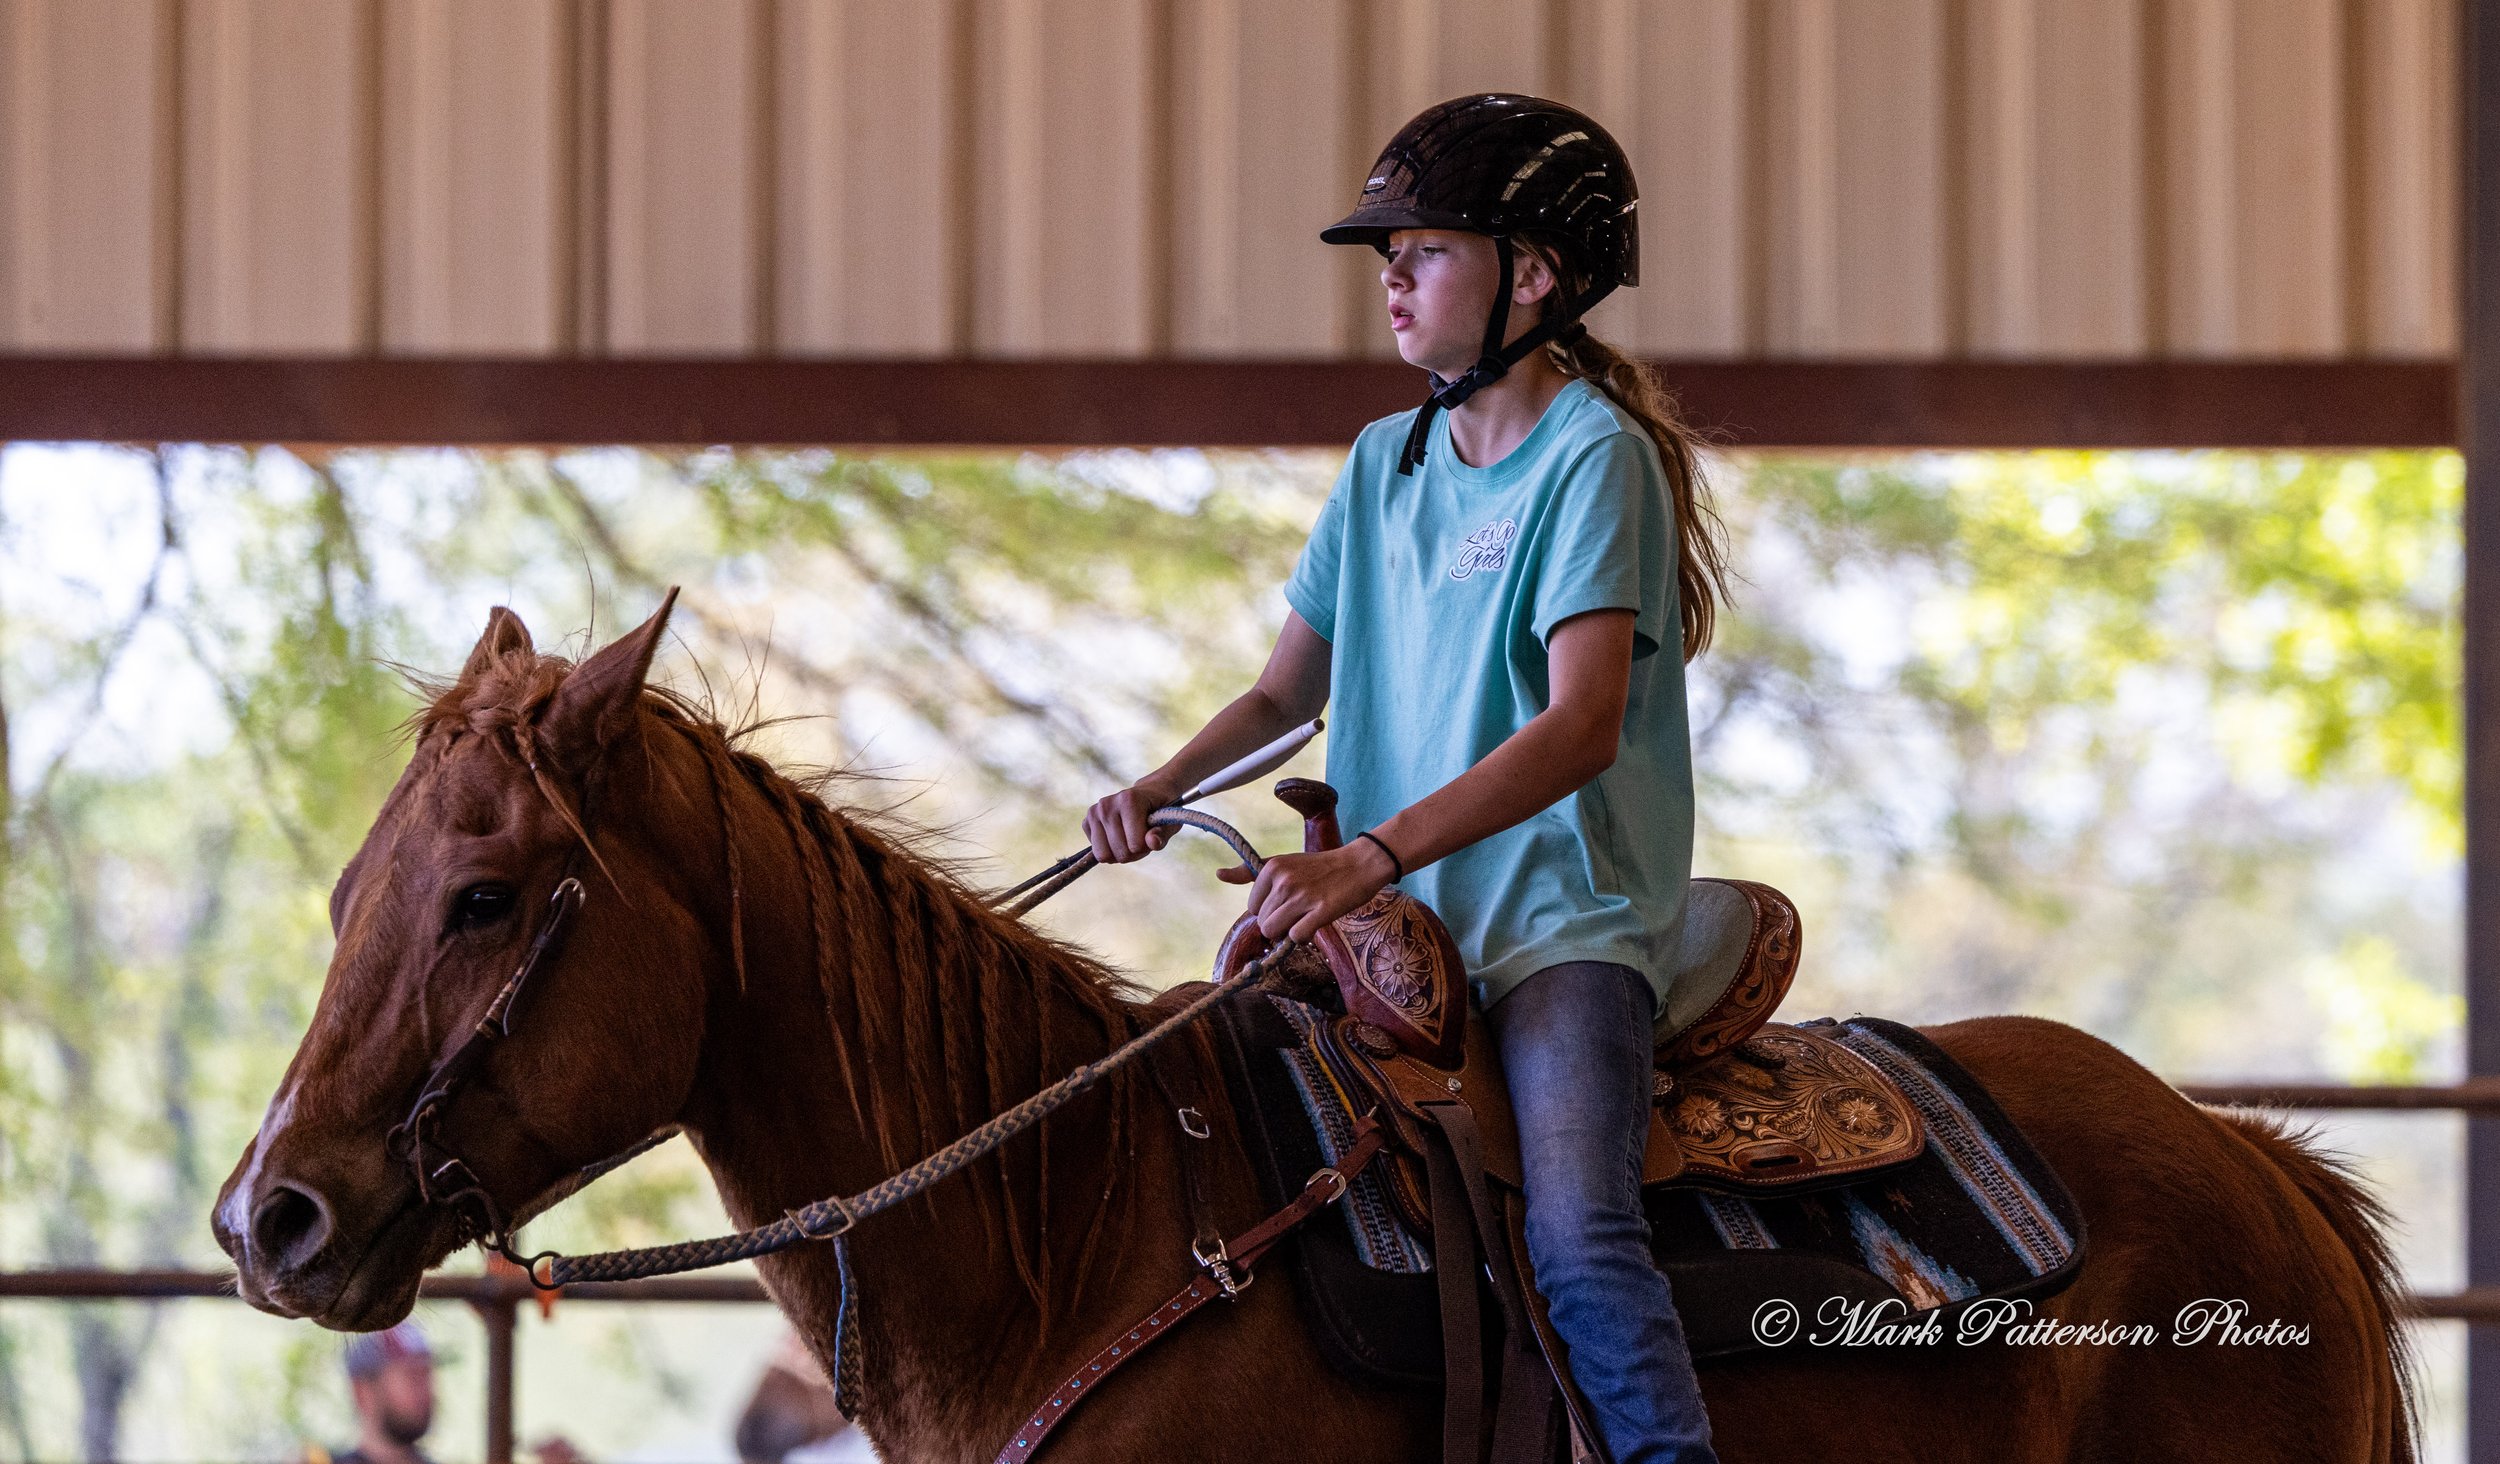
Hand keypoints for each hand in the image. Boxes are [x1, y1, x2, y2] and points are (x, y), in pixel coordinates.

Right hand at [1083, 772, 1183, 862]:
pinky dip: (1109, 850)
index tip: (1151, 834)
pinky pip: (1096, 853)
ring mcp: (1094, 812)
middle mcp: (1107, 804)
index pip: (1135, 845)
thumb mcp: (1170, 821)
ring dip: (1120, 854)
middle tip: (1141, 837)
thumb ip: (1163, 833)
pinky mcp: (1087, 821)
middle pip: (1120, 853)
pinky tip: (1118, 836)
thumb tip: (1152, 843)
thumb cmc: (1161, 809)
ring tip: (1129, 838)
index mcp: (1129, 800)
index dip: (1147, 847)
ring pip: (1104, 856)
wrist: (1148, 794)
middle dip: (1134, 852)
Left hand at [1219, 839, 1397, 942]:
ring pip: (1275, 932)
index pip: (1252, 907)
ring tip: (1305, 917)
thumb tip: (1218, 874)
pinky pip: (1297, 938)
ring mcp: (1302, 896)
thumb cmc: (1319, 867)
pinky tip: (1316, 922)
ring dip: (1289, 931)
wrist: (1359, 864)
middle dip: (1279, 922)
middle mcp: (1284, 881)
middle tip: (1300, 909)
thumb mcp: (1283, 862)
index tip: (1287, 900)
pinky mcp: (1321, 911)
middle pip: (1262, 922)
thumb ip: (1250, 871)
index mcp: (1272, 867)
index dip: (1269, 909)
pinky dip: (1305, 936)